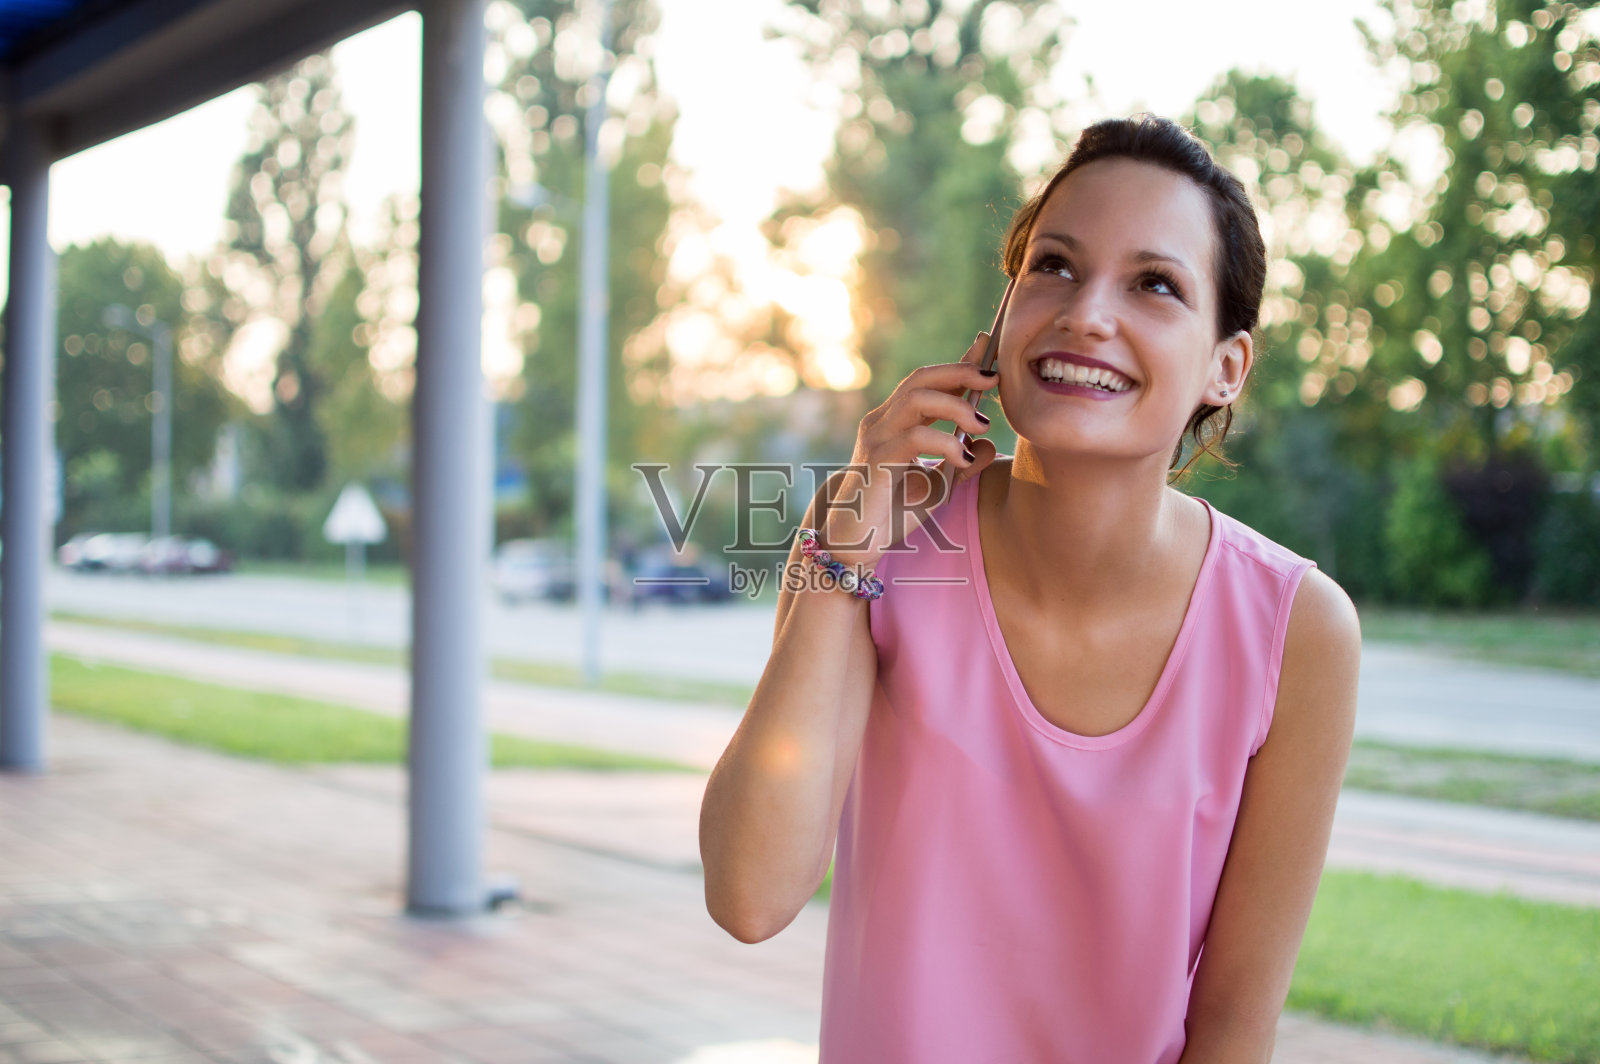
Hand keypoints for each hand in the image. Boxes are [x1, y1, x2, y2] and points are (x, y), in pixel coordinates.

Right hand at [818, 333, 998, 566]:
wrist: (853, 544)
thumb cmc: (890, 514)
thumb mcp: (936, 487)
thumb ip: (960, 465)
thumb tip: (987, 445)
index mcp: (893, 423)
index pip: (925, 382)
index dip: (956, 364)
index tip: (988, 351)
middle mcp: (881, 423)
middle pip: (920, 379)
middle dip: (959, 371)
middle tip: (992, 378)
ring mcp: (875, 438)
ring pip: (916, 399)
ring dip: (955, 406)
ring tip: (981, 424)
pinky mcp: (875, 460)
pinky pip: (914, 438)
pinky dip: (944, 443)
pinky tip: (961, 459)